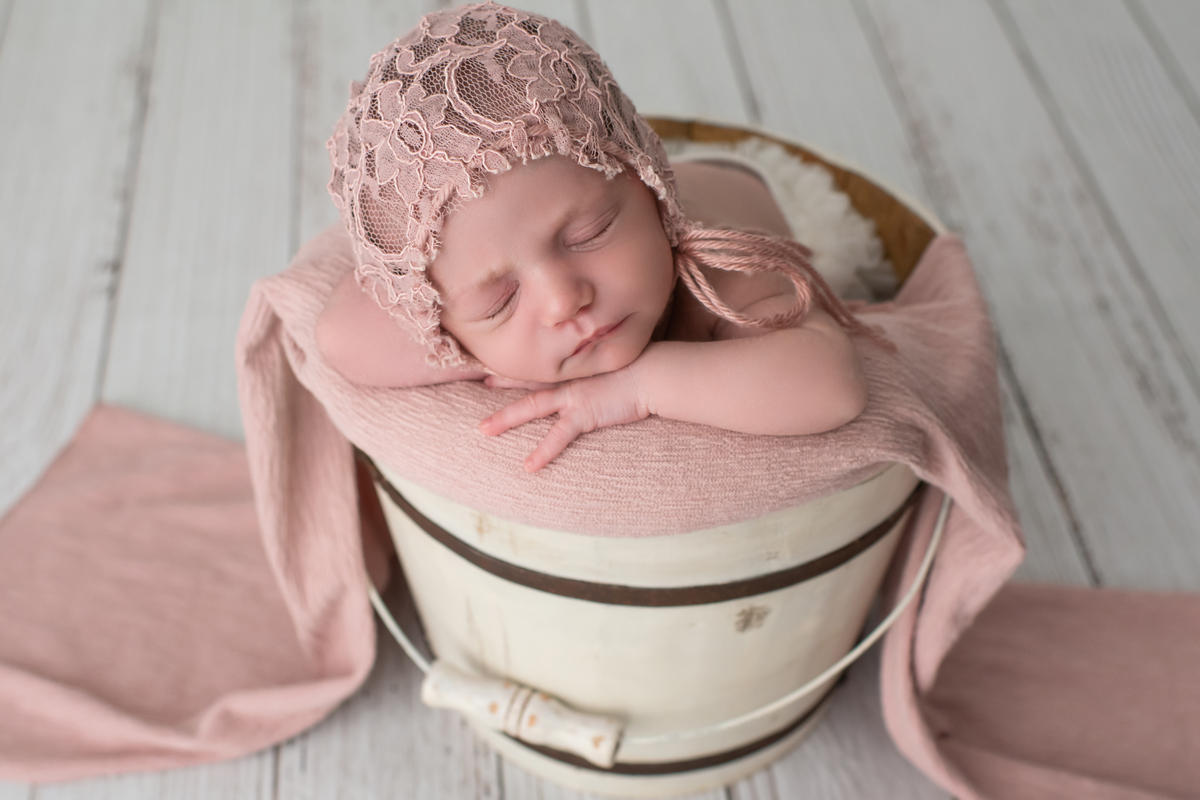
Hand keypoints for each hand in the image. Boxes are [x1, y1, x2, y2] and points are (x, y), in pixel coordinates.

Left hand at [480, 367, 648, 471]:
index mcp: (575, 366)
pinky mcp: (584, 414)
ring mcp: (573, 395)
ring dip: (505, 418)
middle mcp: (568, 378)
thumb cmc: (643, 367)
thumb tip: (604, 370)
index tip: (500, 366)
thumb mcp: (617, 362)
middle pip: (527, 382)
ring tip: (482, 430)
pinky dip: (542, 451)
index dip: (520, 367)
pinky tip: (528, 467)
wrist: (654, 373)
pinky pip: (558, 436)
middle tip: (481, 384)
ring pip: (531, 405)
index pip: (541, 366)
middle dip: (502, 384)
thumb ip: (604, 365)